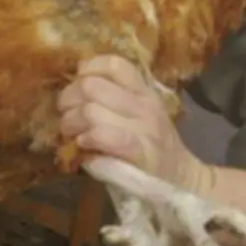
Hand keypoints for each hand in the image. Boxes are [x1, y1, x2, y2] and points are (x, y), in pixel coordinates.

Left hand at [57, 56, 210, 192]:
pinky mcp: (138, 152)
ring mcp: (143, 128)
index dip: (88, 68)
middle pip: (91, 85)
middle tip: (66, 113)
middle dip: (68, 99)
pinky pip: (101, 135)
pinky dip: (85, 139)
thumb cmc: (150, 146)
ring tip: (71, 133)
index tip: (78, 82)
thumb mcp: (139, 113)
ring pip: (89, 110)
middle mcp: (145, 105)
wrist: (179, 181)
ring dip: (70, 123)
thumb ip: (113, 96)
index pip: (114, 64)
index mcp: (144, 91)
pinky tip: (84, 145)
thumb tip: (73, 85)